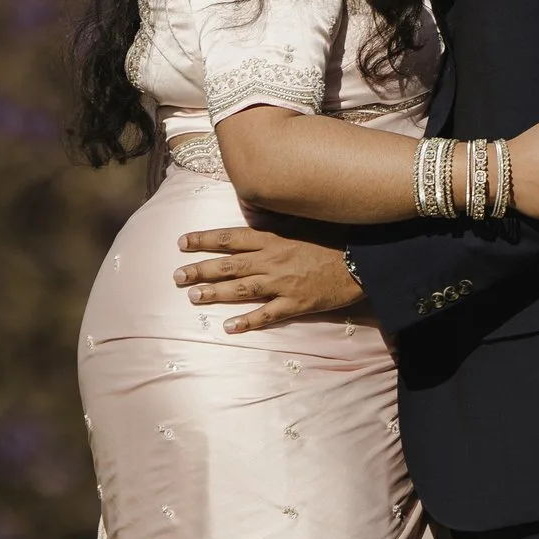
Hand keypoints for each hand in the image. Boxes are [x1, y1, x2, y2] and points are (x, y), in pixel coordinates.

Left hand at [173, 226, 363, 333]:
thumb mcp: (302, 223)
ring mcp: (283, 283)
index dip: (204, 240)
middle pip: (228, 265)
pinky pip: (267, 314)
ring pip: (242, 289)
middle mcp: (272, 260)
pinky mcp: (295, 303)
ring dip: (215, 293)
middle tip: (175, 277)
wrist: (362, 261)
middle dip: (199, 270)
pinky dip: (247, 321)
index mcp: (273, 238)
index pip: (230, 237)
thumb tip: (251, 211)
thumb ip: (276, 221)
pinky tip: (229, 327)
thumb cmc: (334, 239)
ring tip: (192, 296)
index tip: (182, 243)